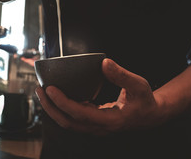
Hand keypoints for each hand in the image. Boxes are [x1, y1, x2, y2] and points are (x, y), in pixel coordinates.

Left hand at [35, 58, 165, 135]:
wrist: (150, 116)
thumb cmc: (145, 101)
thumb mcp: (138, 85)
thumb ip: (122, 75)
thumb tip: (105, 63)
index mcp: (110, 121)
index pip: (80, 114)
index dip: (63, 103)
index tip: (50, 89)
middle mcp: (99, 128)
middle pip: (67, 122)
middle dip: (50, 107)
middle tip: (40, 90)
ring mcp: (94, 127)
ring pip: (68, 122)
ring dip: (53, 109)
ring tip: (43, 92)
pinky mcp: (92, 123)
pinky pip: (72, 118)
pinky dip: (61, 108)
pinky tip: (56, 95)